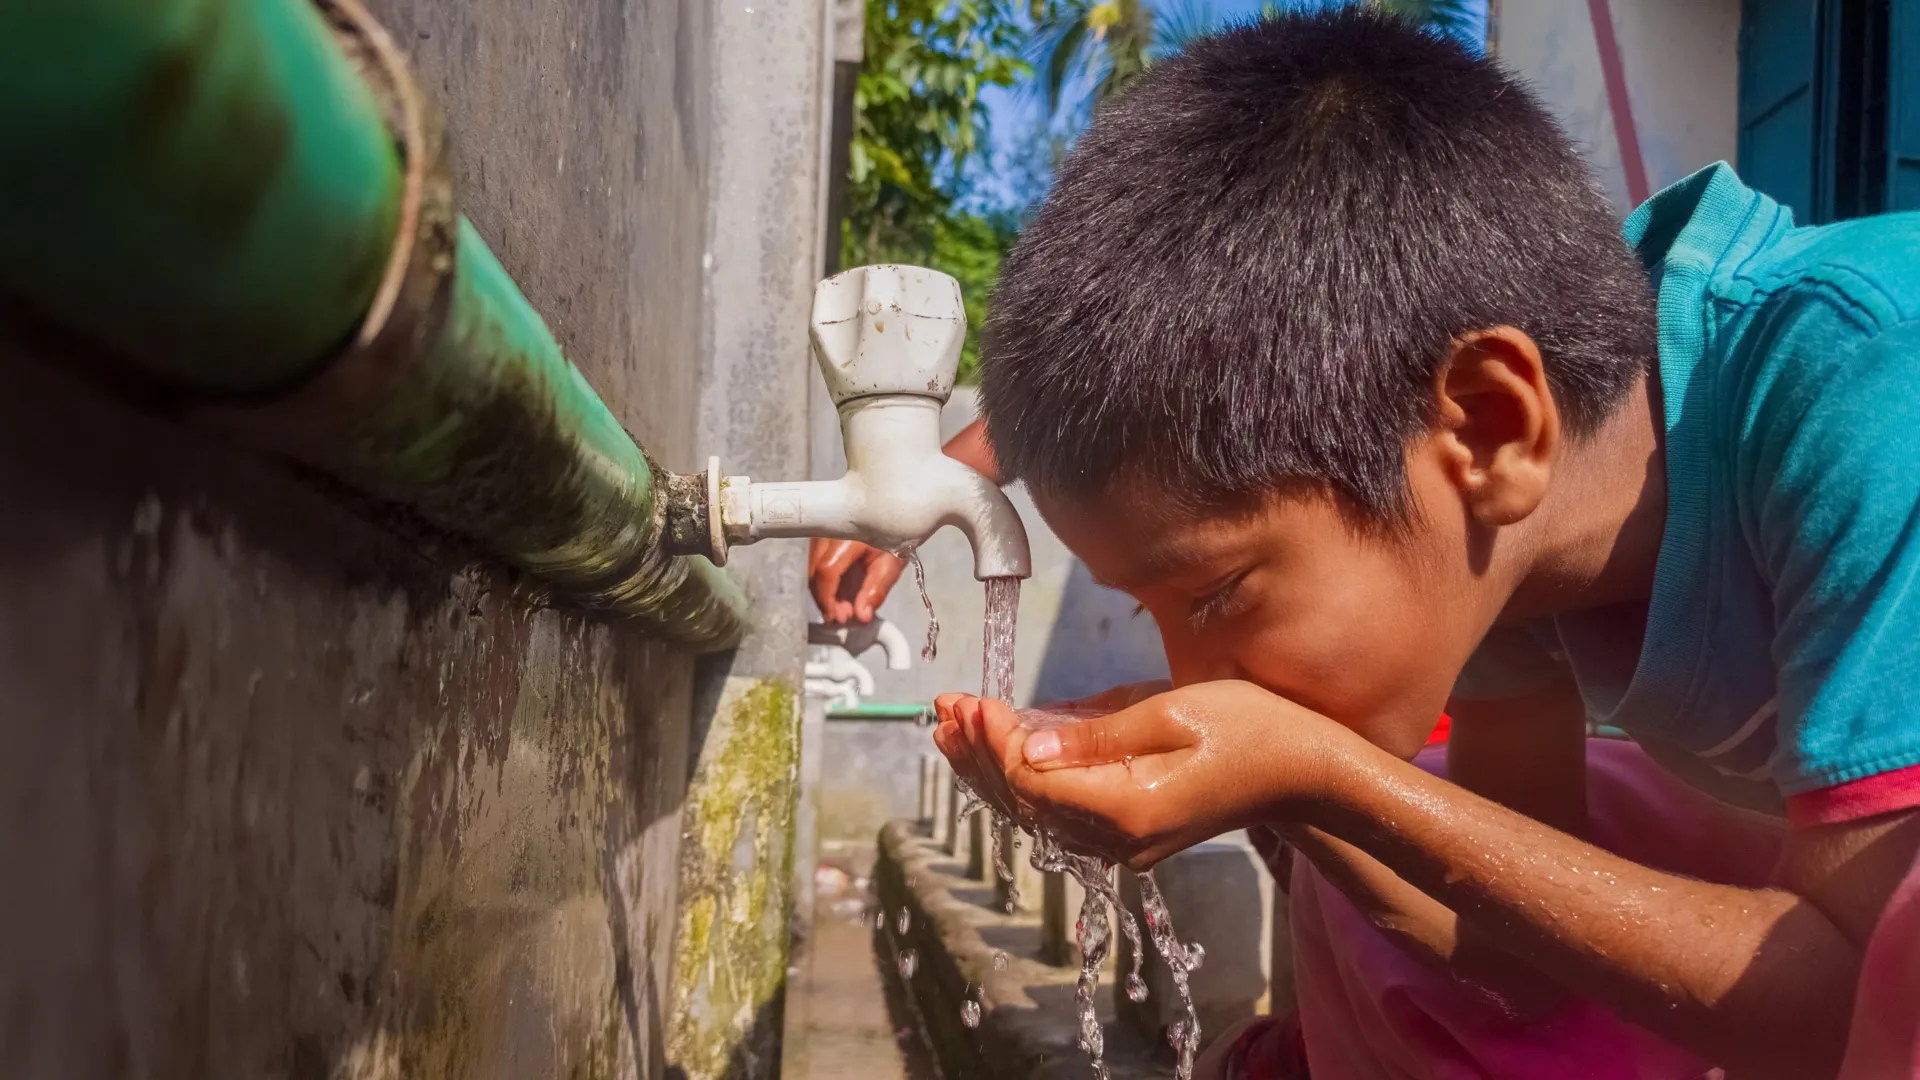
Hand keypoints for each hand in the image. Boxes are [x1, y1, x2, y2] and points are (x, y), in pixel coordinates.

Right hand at [807, 538, 904, 622]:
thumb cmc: (893, 538)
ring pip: (813, 569)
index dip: (828, 598)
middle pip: (815, 572)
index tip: (838, 617)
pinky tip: (839, 595)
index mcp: (848, 536)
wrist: (892, 519)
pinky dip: (826, 583)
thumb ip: (875, 591)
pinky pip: (816, 564)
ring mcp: (822, 533)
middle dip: (826, 599)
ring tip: (845, 608)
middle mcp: (829, 532)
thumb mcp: (890, 566)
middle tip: (844, 617)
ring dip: (825, 592)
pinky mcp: (821, 538)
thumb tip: (861, 616)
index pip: (827, 569)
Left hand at [933, 681, 1365, 869]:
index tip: (971, 698)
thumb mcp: (1171, 712)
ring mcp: (1121, 846)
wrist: (1301, 771)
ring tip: (949, 727)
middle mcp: (1117, 841)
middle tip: (942, 707)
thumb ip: (1094, 734)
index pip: (1033, 782)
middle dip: (978, 753)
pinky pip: (1056, 813)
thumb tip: (1027, 745)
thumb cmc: (1248, 726)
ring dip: (989, 769)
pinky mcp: (1126, 837)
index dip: (994, 742)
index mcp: (1128, 810)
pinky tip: (996, 750)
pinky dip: (1021, 781)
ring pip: (1033, 813)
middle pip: (1023, 803)